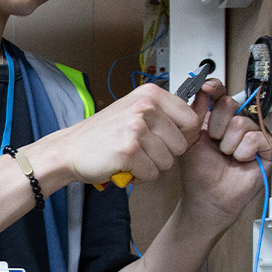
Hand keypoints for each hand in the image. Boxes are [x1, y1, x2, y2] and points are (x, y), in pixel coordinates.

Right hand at [25, 82, 200, 188]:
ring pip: (167, 162)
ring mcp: (136, 128)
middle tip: (140, 150)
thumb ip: (165, 114)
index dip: (182, 137)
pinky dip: (139, 177)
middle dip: (164, 154)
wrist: (70, 149)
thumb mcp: (136, 111)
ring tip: (131, 158)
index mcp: (150, 94)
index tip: (164, 140)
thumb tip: (201, 120)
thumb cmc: (104, 134)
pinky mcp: (128, 150)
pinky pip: (152, 174)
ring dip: (150, 167)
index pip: (191, 120)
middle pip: (181, 144)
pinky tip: (124, 167)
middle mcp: (145, 107)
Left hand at [177, 80, 270, 227]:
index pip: (220, 94)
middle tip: (214, 141)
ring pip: (241, 122)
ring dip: (227, 143)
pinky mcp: (266, 149)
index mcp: (217, 118)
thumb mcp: (189, 139)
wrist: (207, 196)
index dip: (215, 88)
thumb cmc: (199, 171)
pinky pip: (254, 138)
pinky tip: (238, 160)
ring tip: (225, 155)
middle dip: (216, 125)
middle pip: (230, 103)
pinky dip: (242, 152)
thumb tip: (201, 92)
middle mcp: (236, 124)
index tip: (206, 88)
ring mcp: (252, 135)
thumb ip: (194, 115)